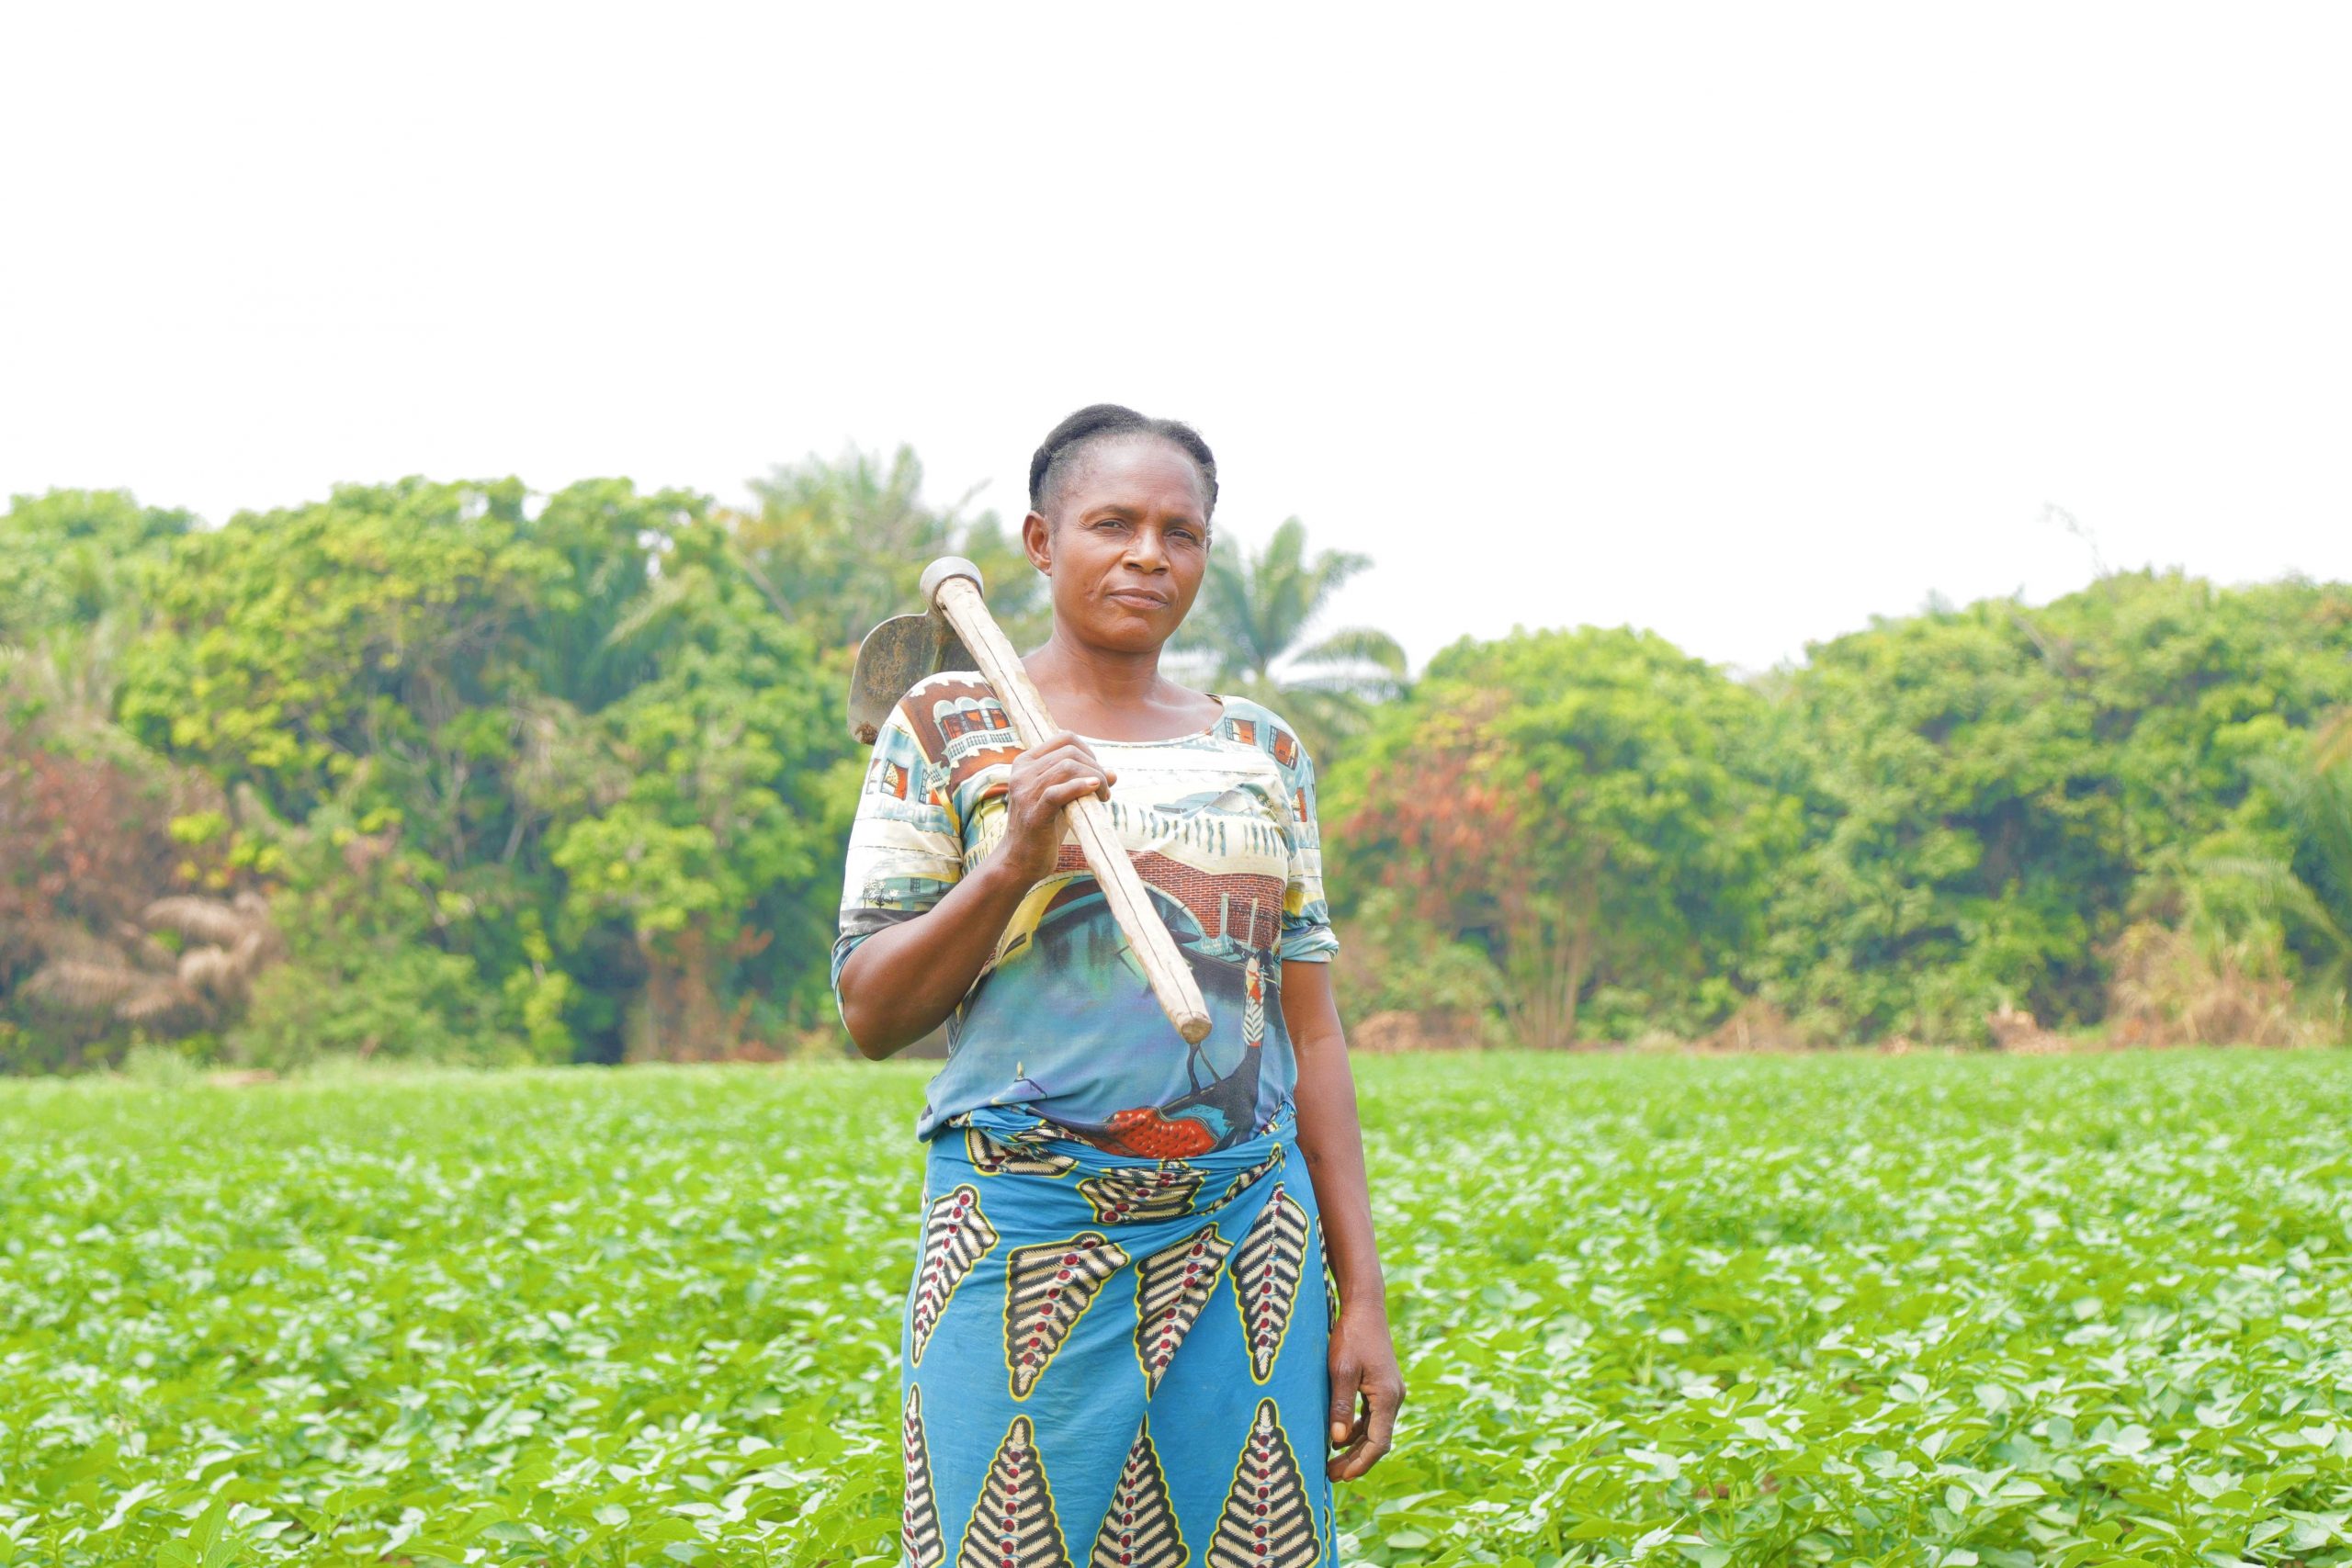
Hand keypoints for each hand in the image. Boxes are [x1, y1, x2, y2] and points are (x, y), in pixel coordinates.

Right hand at [994, 730, 1114, 883]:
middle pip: (1070, 752)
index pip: (1064, 738)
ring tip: (1103, 797)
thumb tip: (1113, 773)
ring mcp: (1025, 792)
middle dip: (1096, 767)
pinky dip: (1081, 787)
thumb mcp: (1063, 800)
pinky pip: (1059, 792)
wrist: (1020, 861)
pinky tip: (1095, 791)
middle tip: (1105, 790)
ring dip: (1095, 779)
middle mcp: (1022, 773)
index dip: (1088, 752)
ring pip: (1067, 767)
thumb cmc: (1043, 829)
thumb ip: (1082, 783)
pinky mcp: (1033, 813)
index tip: (1097, 774)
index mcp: (1025, 763)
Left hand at [1326, 1303, 1403, 1479]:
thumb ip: (1341, 1405)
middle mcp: (1394, 1397)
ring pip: (1374, 1429)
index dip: (1361, 1462)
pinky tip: (1339, 1437)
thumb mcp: (1341, 1370)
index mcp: (1387, 1396)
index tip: (1342, 1476)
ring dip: (1355, 1447)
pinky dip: (1357, 1430)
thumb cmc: (1352, 1336)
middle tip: (1331, 1475)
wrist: (1365, 1308)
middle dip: (1355, 1460)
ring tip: (1332, 1461)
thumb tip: (1337, 1439)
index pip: (1378, 1442)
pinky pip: (1371, 1416)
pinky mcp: (1382, 1386)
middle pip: (1377, 1440)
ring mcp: (1390, 1392)